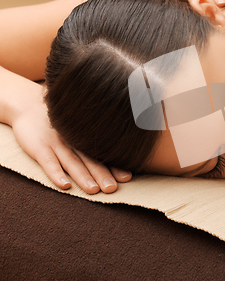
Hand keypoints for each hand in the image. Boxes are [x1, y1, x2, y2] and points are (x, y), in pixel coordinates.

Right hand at [11, 89, 131, 193]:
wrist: (27, 104)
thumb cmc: (59, 122)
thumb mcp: (76, 128)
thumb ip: (92, 141)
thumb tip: (118, 152)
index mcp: (85, 139)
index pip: (103, 154)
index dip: (115, 166)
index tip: (128, 177)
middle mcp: (74, 142)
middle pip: (90, 160)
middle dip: (103, 175)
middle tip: (113, 188)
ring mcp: (57, 144)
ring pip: (72, 163)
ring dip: (83, 177)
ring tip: (94, 190)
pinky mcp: (39, 147)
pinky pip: (49, 162)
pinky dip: (56, 174)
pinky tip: (65, 185)